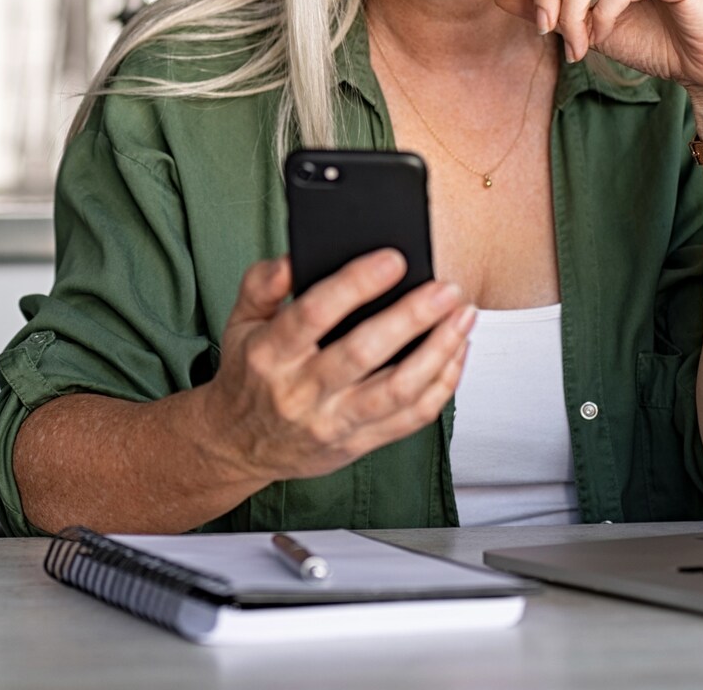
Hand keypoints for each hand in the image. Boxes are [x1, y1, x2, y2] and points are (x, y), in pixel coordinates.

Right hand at [193, 252, 475, 485]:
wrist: (239, 444)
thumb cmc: (249, 374)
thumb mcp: (239, 322)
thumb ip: (262, 284)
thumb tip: (293, 257)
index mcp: (270, 354)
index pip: (314, 314)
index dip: (356, 284)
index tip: (393, 260)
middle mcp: (301, 391)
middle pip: (364, 352)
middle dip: (412, 317)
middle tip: (446, 288)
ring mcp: (332, 422)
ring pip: (397, 390)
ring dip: (438, 351)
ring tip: (463, 316)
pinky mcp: (358, 444)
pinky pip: (411, 418)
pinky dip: (442, 385)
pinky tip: (456, 353)